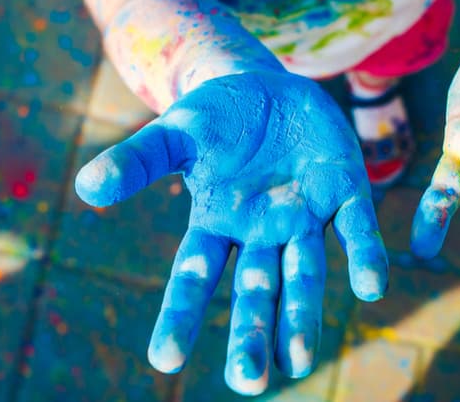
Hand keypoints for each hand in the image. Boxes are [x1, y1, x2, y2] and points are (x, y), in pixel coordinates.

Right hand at [75, 71, 388, 394]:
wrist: (270, 87)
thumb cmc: (216, 118)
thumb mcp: (175, 132)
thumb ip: (138, 159)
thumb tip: (87, 188)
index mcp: (216, 222)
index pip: (194, 275)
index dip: (180, 314)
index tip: (164, 360)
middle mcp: (261, 231)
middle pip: (255, 290)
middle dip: (252, 334)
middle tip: (250, 382)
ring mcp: (304, 215)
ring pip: (304, 273)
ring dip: (303, 314)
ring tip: (301, 358)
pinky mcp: (343, 191)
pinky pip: (356, 227)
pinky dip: (364, 255)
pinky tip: (372, 286)